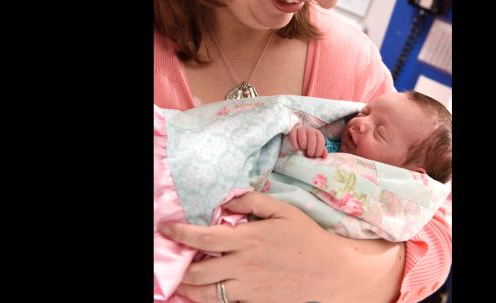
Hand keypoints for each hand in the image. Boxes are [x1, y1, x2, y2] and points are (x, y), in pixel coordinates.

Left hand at [158, 192, 403, 302]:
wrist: (330, 273)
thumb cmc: (308, 238)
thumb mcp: (284, 211)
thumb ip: (253, 202)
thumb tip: (228, 202)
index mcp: (248, 239)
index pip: (203, 238)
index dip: (179, 234)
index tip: (165, 229)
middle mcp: (243, 266)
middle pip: (197, 272)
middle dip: (179, 268)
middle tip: (173, 262)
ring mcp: (248, 289)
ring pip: (206, 294)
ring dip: (188, 288)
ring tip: (182, 282)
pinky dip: (211, 299)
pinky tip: (209, 292)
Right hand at [288, 126, 326, 157]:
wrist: (297, 138)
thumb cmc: (308, 144)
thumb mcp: (315, 147)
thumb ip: (321, 151)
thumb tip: (325, 156)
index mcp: (317, 133)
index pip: (320, 140)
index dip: (319, 150)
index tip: (316, 156)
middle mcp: (310, 130)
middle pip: (312, 139)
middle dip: (311, 149)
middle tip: (309, 155)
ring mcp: (301, 130)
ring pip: (302, 137)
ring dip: (303, 146)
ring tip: (303, 150)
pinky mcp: (293, 132)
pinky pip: (293, 137)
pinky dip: (295, 145)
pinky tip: (297, 149)